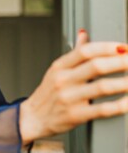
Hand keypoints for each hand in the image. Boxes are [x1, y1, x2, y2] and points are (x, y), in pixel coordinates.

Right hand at [19, 30, 127, 144]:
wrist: (33, 118)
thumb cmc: (48, 93)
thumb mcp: (57, 70)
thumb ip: (74, 53)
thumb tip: (84, 33)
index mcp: (60, 66)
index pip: (86, 51)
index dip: (108, 47)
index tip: (124, 47)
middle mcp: (63, 80)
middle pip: (96, 66)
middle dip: (121, 62)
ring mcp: (69, 98)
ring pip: (102, 87)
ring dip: (124, 83)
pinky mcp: (76, 116)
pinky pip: (102, 110)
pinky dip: (119, 105)